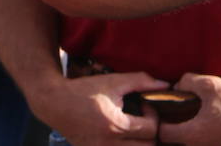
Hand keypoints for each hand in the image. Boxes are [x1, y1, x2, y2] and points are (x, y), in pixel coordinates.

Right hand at [39, 72, 160, 144]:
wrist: (54, 103)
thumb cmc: (84, 90)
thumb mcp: (112, 81)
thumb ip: (140, 81)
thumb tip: (165, 85)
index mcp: (115, 125)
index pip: (151, 130)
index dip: (153, 116)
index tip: (145, 107)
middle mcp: (109, 144)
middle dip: (151, 134)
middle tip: (143, 120)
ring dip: (141, 143)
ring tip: (135, 130)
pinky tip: (124, 137)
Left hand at [157, 74, 220, 145]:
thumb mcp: (209, 84)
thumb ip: (186, 82)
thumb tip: (176, 87)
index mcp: (192, 134)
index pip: (162, 133)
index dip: (158, 119)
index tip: (160, 108)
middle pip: (173, 140)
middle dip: (169, 125)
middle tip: (170, 110)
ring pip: (186, 141)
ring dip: (183, 129)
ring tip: (184, 114)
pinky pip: (197, 141)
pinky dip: (194, 132)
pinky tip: (199, 119)